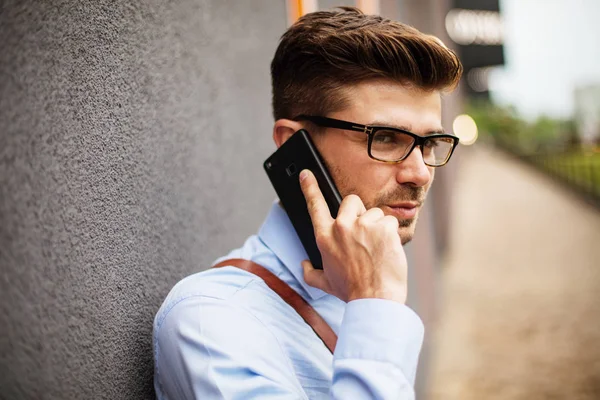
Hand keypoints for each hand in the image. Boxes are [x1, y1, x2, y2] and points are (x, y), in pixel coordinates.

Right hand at [299, 169, 407, 303]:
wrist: (375, 299)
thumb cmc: (351, 291)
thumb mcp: (325, 283)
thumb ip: (310, 273)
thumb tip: (304, 265)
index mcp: (325, 237)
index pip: (315, 205)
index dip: (310, 188)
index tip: (307, 174)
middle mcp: (341, 227)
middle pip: (351, 201)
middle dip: (359, 212)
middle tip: (364, 233)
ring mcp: (363, 225)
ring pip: (374, 213)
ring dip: (378, 227)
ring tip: (377, 249)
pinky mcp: (383, 227)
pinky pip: (390, 221)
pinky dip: (392, 234)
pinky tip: (387, 250)